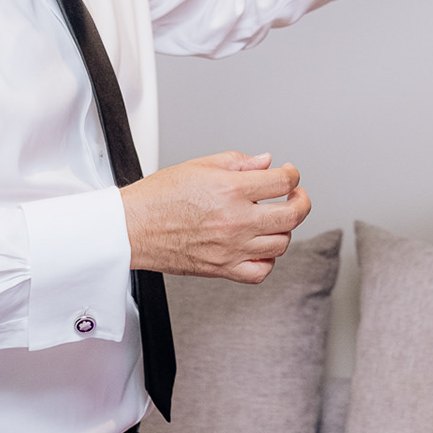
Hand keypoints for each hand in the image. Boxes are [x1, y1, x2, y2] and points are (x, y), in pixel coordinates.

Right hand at [121, 151, 309, 282]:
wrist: (131, 228)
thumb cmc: (157, 197)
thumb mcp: (199, 166)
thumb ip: (238, 162)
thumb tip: (266, 161)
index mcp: (231, 190)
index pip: (282, 181)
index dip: (292, 175)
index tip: (288, 174)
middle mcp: (236, 221)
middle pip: (292, 215)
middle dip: (301, 201)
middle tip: (296, 196)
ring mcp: (231, 248)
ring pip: (281, 244)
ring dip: (284, 230)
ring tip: (275, 220)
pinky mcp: (222, 268)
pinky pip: (260, 271)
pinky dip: (268, 261)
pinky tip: (261, 248)